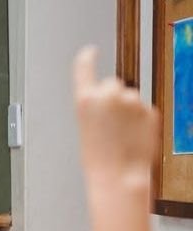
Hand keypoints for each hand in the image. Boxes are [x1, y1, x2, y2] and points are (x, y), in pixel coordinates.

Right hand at [73, 46, 159, 186]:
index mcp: (86, 99)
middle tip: (110, 122)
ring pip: (130, 98)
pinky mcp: (150, 109)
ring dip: (128, 112)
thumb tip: (111, 99)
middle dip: (113, 98)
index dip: (87, 58)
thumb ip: (96, 106)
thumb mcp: (86, 127)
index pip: (84, 67)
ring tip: (121, 135)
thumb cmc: (99, 158)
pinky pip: (144, 110)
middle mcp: (109, 95)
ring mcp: (132, 101)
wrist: (119, 175)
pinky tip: (133, 137)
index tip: (90, 52)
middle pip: (112, 84)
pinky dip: (140, 121)